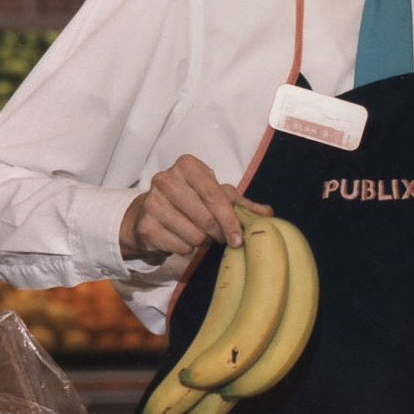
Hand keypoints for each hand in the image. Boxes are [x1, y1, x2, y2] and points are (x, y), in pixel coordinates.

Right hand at [119, 154, 271, 263]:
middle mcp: (166, 179)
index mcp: (187, 165)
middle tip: (220, 237)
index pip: (216, 196)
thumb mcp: (217, 196)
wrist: (150, 213)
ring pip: (193, 235)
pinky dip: (186, 248)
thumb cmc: (191, 200)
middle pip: (206, 218)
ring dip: (201, 241)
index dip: (230, 220)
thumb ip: (243, 205)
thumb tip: (269, 214)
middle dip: (218, 233)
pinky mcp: (145, 226)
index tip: (239, 238)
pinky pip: (179, 247)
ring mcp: (152, 202)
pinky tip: (180, 238)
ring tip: (197, 232)